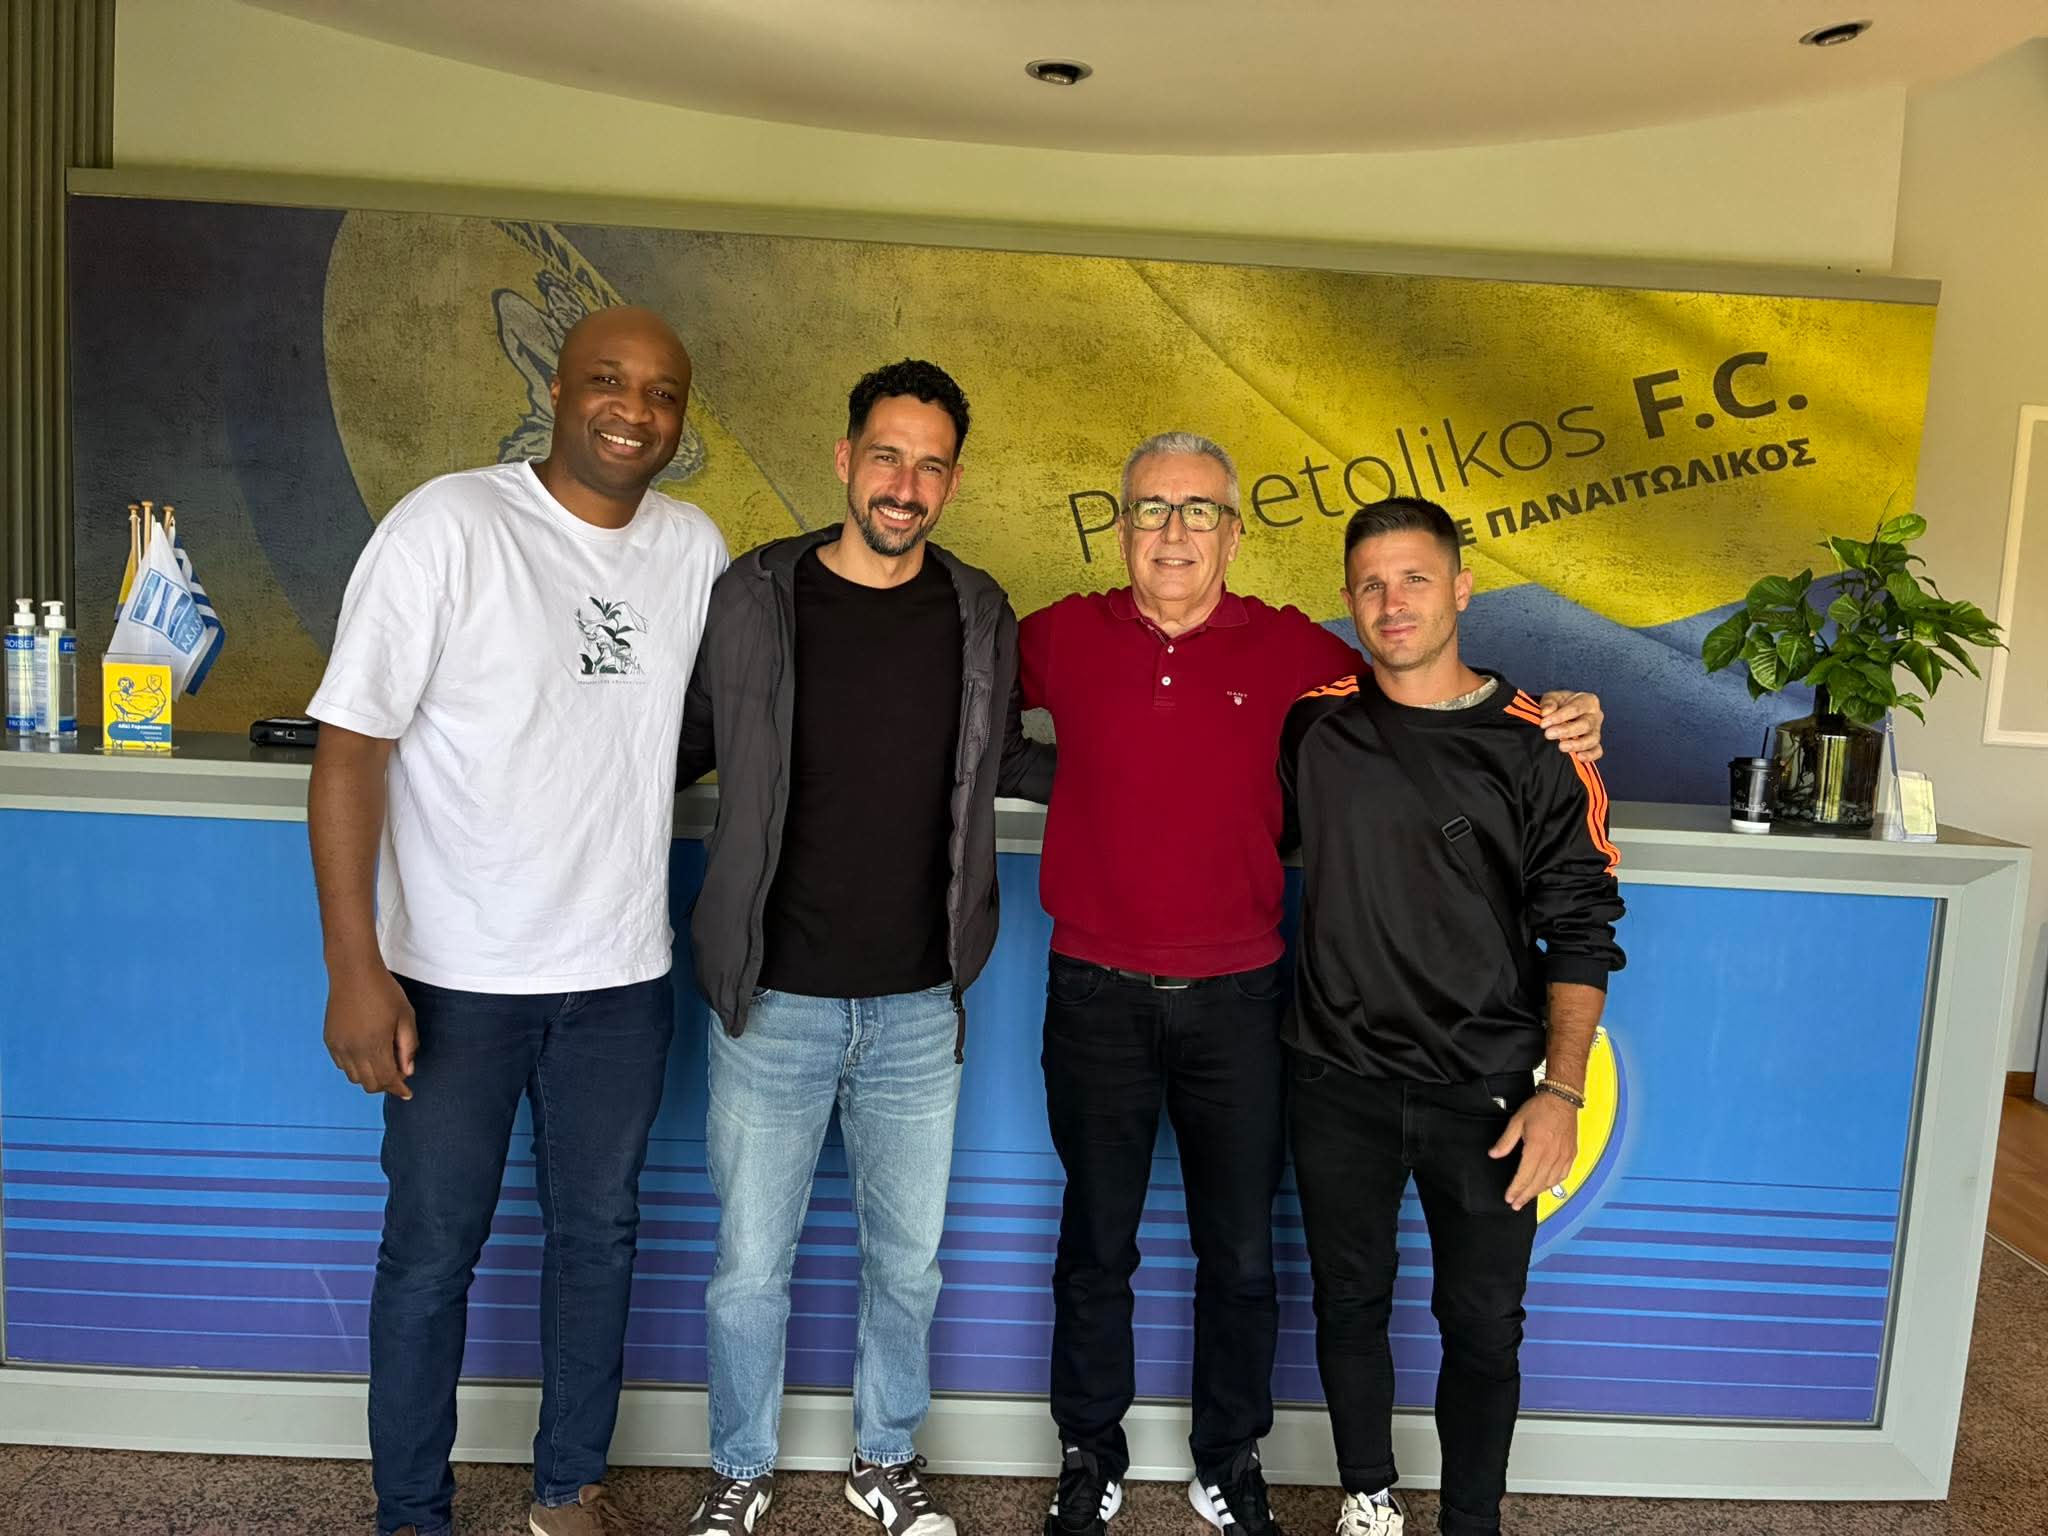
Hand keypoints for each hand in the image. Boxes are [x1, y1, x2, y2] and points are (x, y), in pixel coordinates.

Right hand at [323, 956, 418, 1099]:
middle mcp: (353, 1050)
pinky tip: (366, 1053)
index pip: (387, 1079)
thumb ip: (408, 1046)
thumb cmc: (384, 991)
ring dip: (370, 1075)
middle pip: (370, 1084)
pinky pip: (342, 1065)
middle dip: (386, 1083)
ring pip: (354, 1077)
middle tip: (398, 1072)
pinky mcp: (330, 1040)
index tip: (407, 1093)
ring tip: (383, 1061)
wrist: (353, 972)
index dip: (399, 1089)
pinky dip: (355, 1066)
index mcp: (375, 1044)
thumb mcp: (405, 1016)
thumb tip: (407, 1071)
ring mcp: (339, 1046)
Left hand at [1490, 1091, 1577, 1210]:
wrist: (1562, 1099)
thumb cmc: (1541, 1108)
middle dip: (1525, 1196)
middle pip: (1537, 1183)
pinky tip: (1546, 1186)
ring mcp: (1563, 1156)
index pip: (1524, 1176)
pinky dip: (1553, 1184)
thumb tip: (1494, 1154)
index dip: (1516, 1189)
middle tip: (1516, 1204)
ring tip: (1528, 1197)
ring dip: (1538, 1192)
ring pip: (1551, 1182)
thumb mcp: (1517, 1121)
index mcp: (1537, 1147)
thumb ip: (1505, 1141)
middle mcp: (1552, 1155)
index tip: (1509, 1198)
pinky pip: (1563, 1175)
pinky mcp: (1571, 1155)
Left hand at [1537, 690, 1603, 761]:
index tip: (1544, 723)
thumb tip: (1546, 712)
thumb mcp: (1552, 698)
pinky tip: (1579, 757)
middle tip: (1549, 734)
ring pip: (1592, 739)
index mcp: (1588, 701)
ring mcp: (1596, 731)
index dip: (1560, 716)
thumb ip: (1548, 703)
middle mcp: (1595, 716)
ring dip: (1576, 744)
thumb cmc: (1559, 705)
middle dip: (1566, 730)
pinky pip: (1597, 751)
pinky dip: (1590, 755)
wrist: (1561, 715)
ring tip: (1561, 747)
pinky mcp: (1595, 745)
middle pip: (1585, 724)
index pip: (1576, 708)